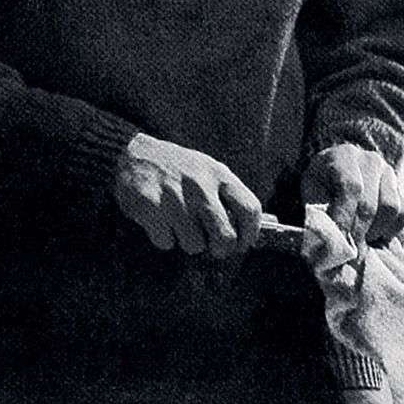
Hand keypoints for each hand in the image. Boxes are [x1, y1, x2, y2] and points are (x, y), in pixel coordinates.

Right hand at [112, 133, 261, 260]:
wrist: (132, 154)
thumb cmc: (178, 168)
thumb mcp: (209, 171)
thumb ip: (232, 197)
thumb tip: (271, 223)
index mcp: (219, 175)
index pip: (250, 210)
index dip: (250, 235)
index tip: (241, 243)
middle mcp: (200, 185)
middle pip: (225, 237)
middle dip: (219, 249)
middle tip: (210, 245)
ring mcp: (175, 196)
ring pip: (194, 245)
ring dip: (186, 241)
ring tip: (178, 223)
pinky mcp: (150, 207)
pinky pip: (166, 242)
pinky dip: (163, 238)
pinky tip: (159, 221)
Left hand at [301, 144, 403, 247]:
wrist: (336, 178)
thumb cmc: (320, 190)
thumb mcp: (312, 195)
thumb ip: (320, 214)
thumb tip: (332, 242)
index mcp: (344, 156)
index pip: (350, 188)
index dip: (345, 217)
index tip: (338, 242)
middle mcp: (371, 160)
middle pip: (370, 204)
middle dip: (358, 233)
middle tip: (349, 253)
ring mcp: (389, 174)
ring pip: (391, 210)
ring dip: (374, 232)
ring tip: (359, 241)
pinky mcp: (401, 189)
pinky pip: (403, 215)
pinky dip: (390, 231)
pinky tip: (373, 235)